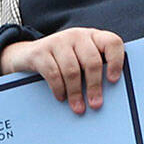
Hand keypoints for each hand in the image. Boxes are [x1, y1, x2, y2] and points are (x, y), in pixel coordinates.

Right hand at [0, 27, 124, 113]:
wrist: (26, 55)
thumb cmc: (61, 61)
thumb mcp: (80, 59)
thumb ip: (94, 69)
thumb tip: (107, 94)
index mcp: (92, 37)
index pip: (112, 42)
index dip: (116, 61)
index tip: (113, 80)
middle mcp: (77, 35)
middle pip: (92, 61)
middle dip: (94, 86)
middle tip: (95, 104)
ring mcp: (58, 41)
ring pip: (72, 70)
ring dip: (76, 92)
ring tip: (78, 107)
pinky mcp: (41, 51)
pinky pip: (53, 73)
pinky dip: (59, 88)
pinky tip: (61, 97)